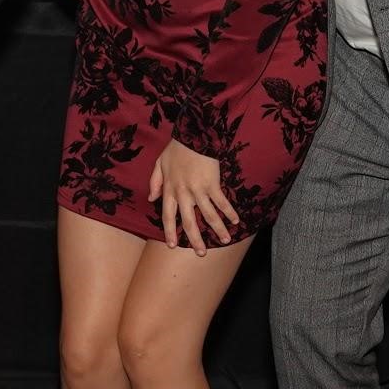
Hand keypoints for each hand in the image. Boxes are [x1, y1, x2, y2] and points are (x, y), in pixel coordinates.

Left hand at [149, 138, 238, 252]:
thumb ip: (155, 182)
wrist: (194, 135)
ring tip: (225, 240)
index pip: (167, 216)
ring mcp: (198, 189)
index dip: (170, 231)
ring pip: (208, 215)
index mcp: (170, 190)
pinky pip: (221, 202)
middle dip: (195, 239)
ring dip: (217, 229)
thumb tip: (152, 199)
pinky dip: (229, 212)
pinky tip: (236, 221)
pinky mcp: (212, 183)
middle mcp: (183, 193)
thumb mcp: (159, 163)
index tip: (172, 245)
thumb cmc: (177, 148)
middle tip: (201, 253)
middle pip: (189, 222)